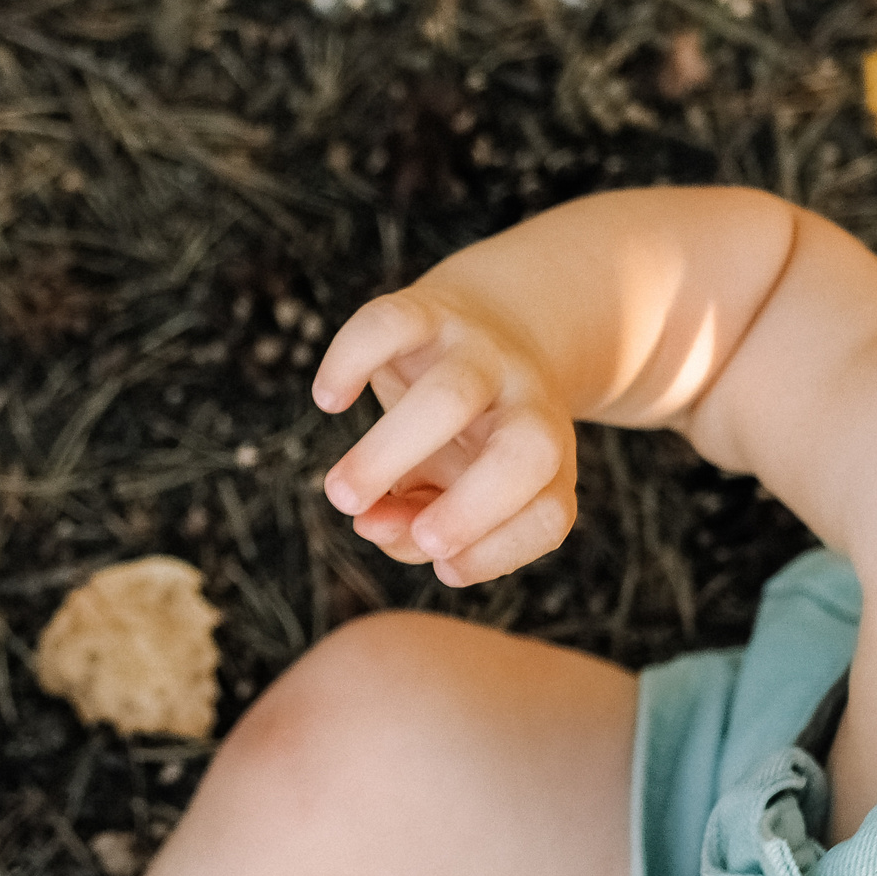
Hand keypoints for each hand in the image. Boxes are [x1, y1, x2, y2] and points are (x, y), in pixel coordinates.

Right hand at [312, 282, 578, 585]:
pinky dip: (351, 361)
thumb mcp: (458, 487)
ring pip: (450, 396)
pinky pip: (391, 325)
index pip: (547, 514)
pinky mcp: (429, 309)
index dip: (498, 550)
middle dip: (467, 508)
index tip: (443, 566)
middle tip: (391, 536)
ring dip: (389, 454)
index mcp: (546, 458)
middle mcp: (527, 403)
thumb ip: (415, 525)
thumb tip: (368, 522)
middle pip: (524, 455)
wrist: (505, 315)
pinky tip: (329, 400)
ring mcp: (482, 352)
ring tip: (339, 496)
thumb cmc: (472, 432)